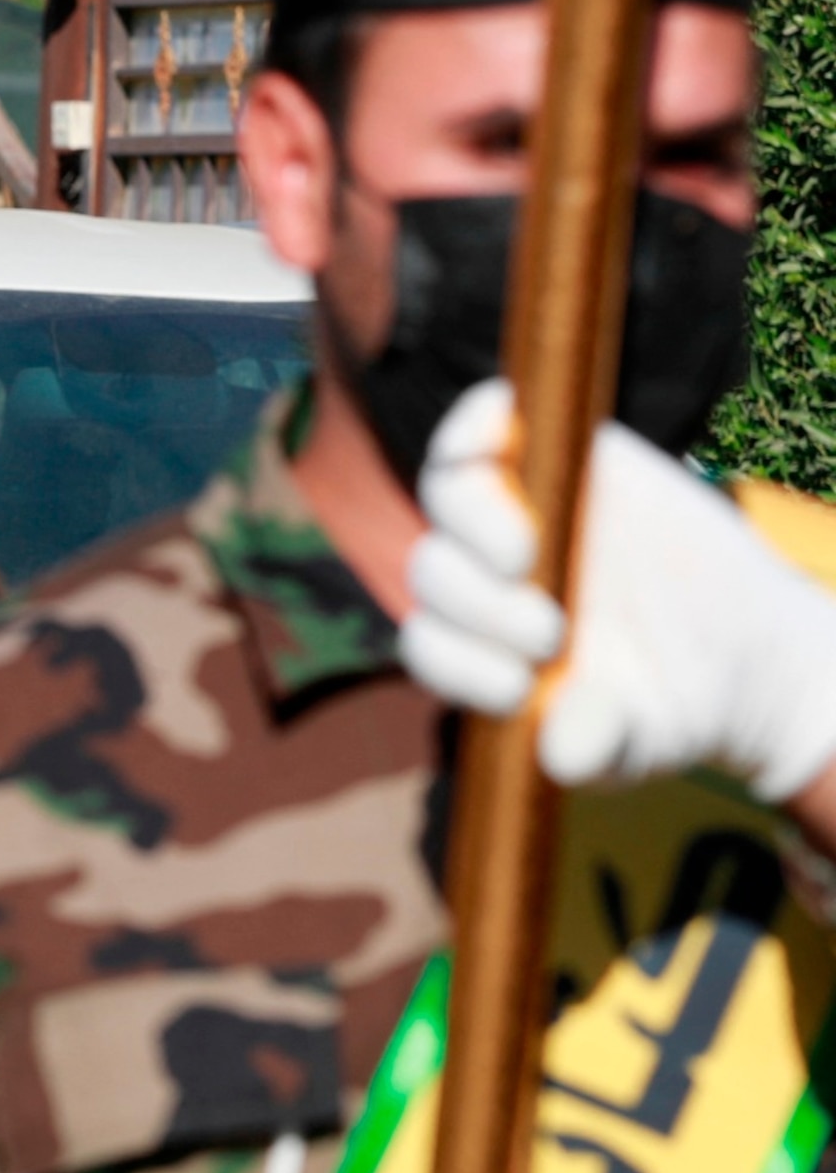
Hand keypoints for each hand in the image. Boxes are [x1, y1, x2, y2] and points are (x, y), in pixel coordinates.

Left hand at [402, 378, 835, 800]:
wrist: (743, 655)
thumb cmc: (668, 705)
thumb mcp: (636, 740)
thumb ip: (596, 747)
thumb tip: (564, 752)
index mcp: (477, 647)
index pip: (429, 643)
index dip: (457, 663)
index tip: (521, 686)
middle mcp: (485, 580)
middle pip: (436, 569)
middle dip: (477, 606)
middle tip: (548, 634)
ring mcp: (519, 514)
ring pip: (451, 495)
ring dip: (475, 524)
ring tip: (526, 558)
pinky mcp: (562, 461)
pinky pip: (489, 427)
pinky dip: (477, 420)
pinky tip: (498, 420)